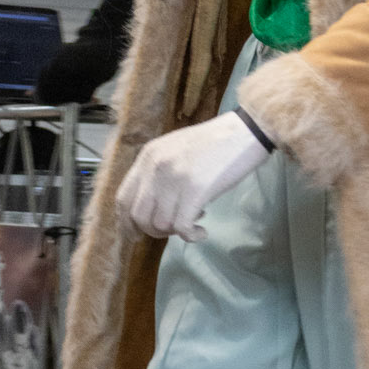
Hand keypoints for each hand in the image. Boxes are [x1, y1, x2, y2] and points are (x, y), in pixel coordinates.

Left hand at [116, 113, 269, 241]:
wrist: (245, 132)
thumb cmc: (215, 142)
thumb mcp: (175, 149)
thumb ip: (158, 173)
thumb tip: (152, 206)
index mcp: (148, 156)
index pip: (123, 197)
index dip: (125, 222)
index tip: (134, 235)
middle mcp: (155, 167)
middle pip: (138, 216)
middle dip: (151, 231)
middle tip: (170, 231)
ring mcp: (175, 178)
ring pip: (160, 224)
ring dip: (174, 232)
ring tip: (192, 223)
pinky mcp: (196, 190)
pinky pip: (182, 227)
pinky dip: (191, 236)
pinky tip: (201, 232)